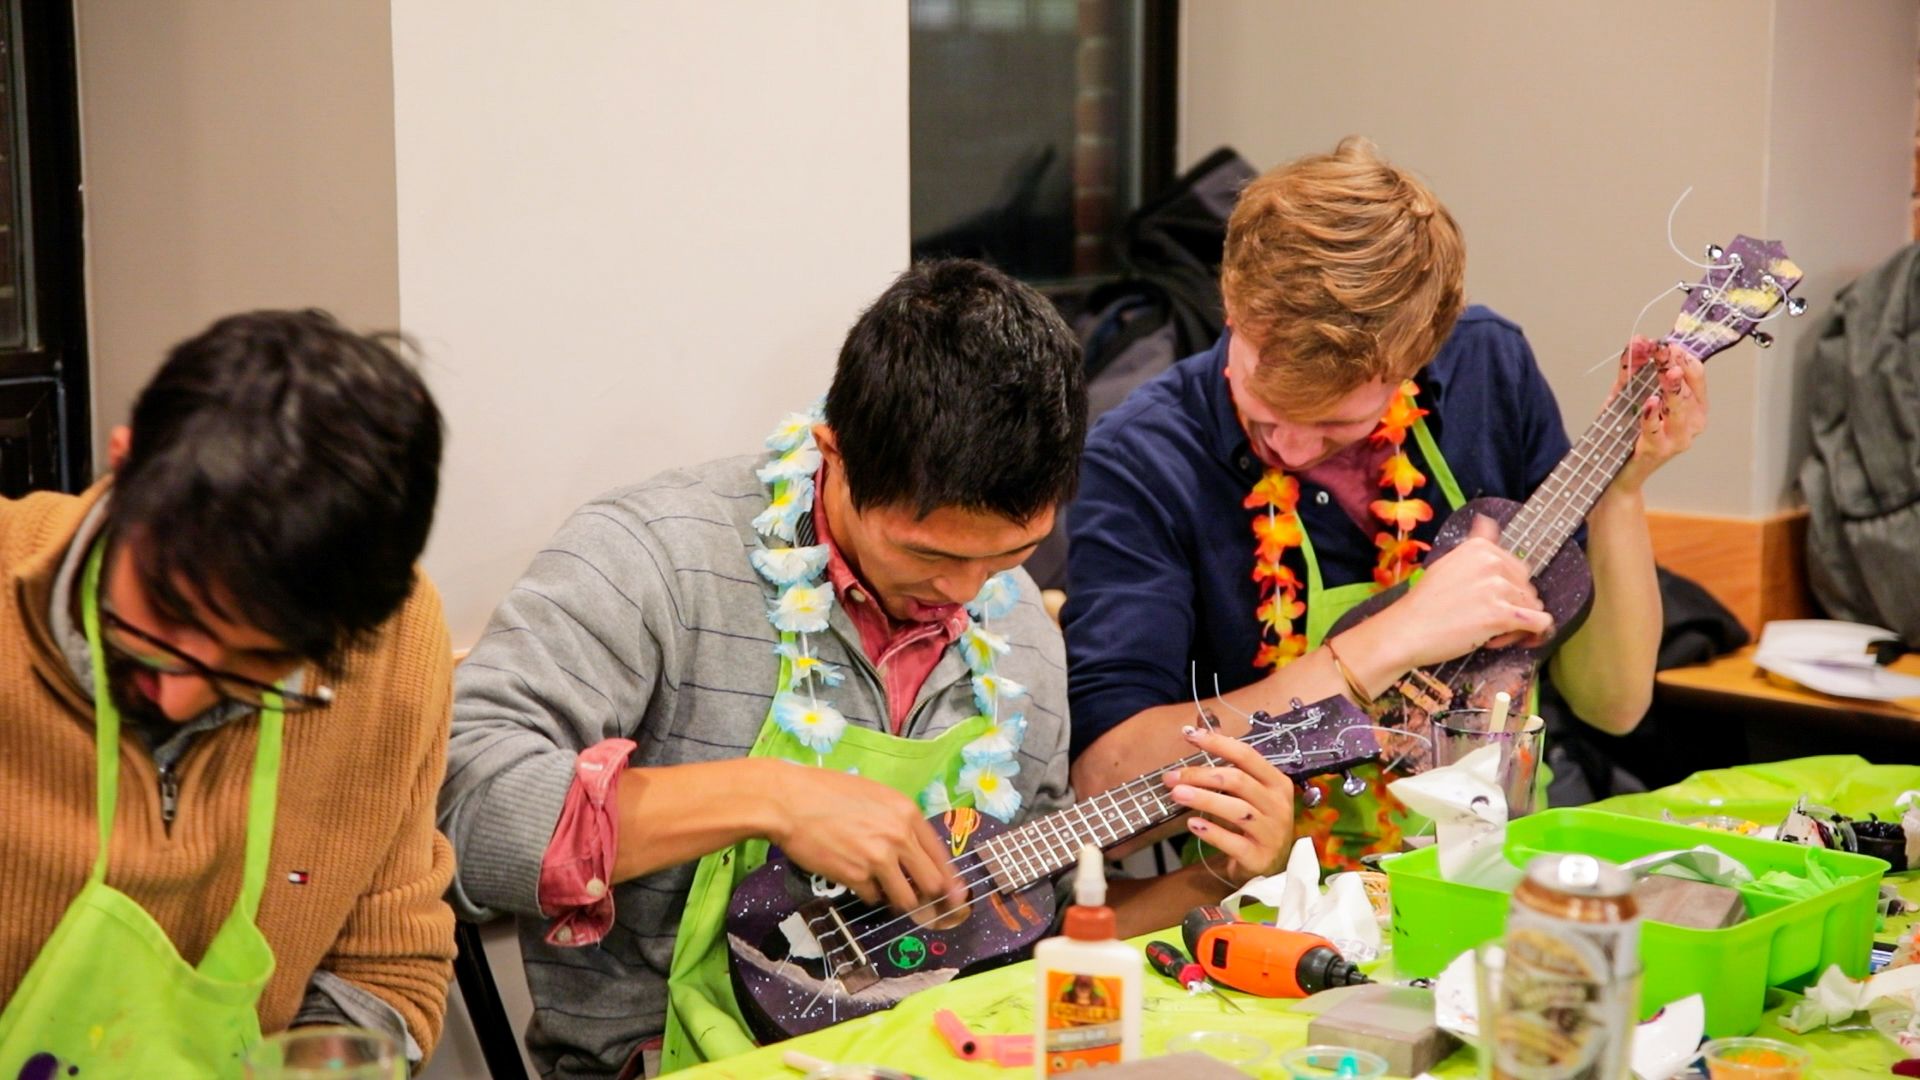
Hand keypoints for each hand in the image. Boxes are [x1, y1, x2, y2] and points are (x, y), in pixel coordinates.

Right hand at [767, 764, 963, 920]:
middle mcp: (899, 837)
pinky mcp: (855, 876)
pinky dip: (868, 894)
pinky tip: (855, 879)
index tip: (955, 897)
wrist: (790, 801)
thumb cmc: (828, 792)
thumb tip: (914, 850)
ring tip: (883, 889)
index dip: (951, 880)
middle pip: (932, 883)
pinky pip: (873, 898)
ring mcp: (878, 859)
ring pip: (906, 899)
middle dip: (928, 896)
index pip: (942, 856)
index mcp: (907, 813)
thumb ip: (898, 821)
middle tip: (923, 902)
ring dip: (898, 899)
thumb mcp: (874, 796)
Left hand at [1163, 726, 1295, 884]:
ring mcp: (1271, 833)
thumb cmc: (1254, 822)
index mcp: (1277, 783)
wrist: (1268, 867)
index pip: (1247, 755)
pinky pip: (1234, 842)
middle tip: (1171, 776)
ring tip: (1176, 794)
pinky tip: (1193, 824)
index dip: (1217, 743)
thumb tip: (1196, 730)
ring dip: (1203, 799)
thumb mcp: (1249, 792)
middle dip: (1200, 775)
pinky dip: (1212, 832)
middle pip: (1237, 781)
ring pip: (1236, 810)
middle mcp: (1278, 805)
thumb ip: (1229, 765)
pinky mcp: (1259, 857)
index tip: (1189, 735)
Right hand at [1384, 513, 1551, 667]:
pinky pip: (1539, 624)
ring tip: (1487, 633)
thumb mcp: (1448, 562)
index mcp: (1481, 548)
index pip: (1518, 570)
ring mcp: (1498, 588)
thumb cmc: (1425, 602)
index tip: (1485, 602)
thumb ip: (1475, 544)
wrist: (1406, 630)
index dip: (1506, 590)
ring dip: (1516, 625)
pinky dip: (1529, 635)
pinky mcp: (1502, 614)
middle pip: (1528, 589)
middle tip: (1485, 621)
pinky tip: (1503, 639)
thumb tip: (1486, 519)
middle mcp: (1492, 562)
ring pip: (1533, 608)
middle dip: (1514, 607)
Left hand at [1608, 337, 1707, 493]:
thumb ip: (1633, 369)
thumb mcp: (1629, 395)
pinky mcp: (1658, 451)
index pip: (1695, 374)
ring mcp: (1678, 438)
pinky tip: (1649, 402)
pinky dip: (1652, 415)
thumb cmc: (1628, 431)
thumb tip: (1638, 341)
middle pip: (1689, 388)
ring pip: (1679, 409)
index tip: (1665, 342)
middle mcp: (1692, 422)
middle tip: (1663, 349)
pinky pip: (1656, 431)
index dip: (1681, 356)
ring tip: (1667, 371)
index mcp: (1694, 405)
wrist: (1616, 472)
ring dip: (1672, 388)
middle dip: (1674, 365)